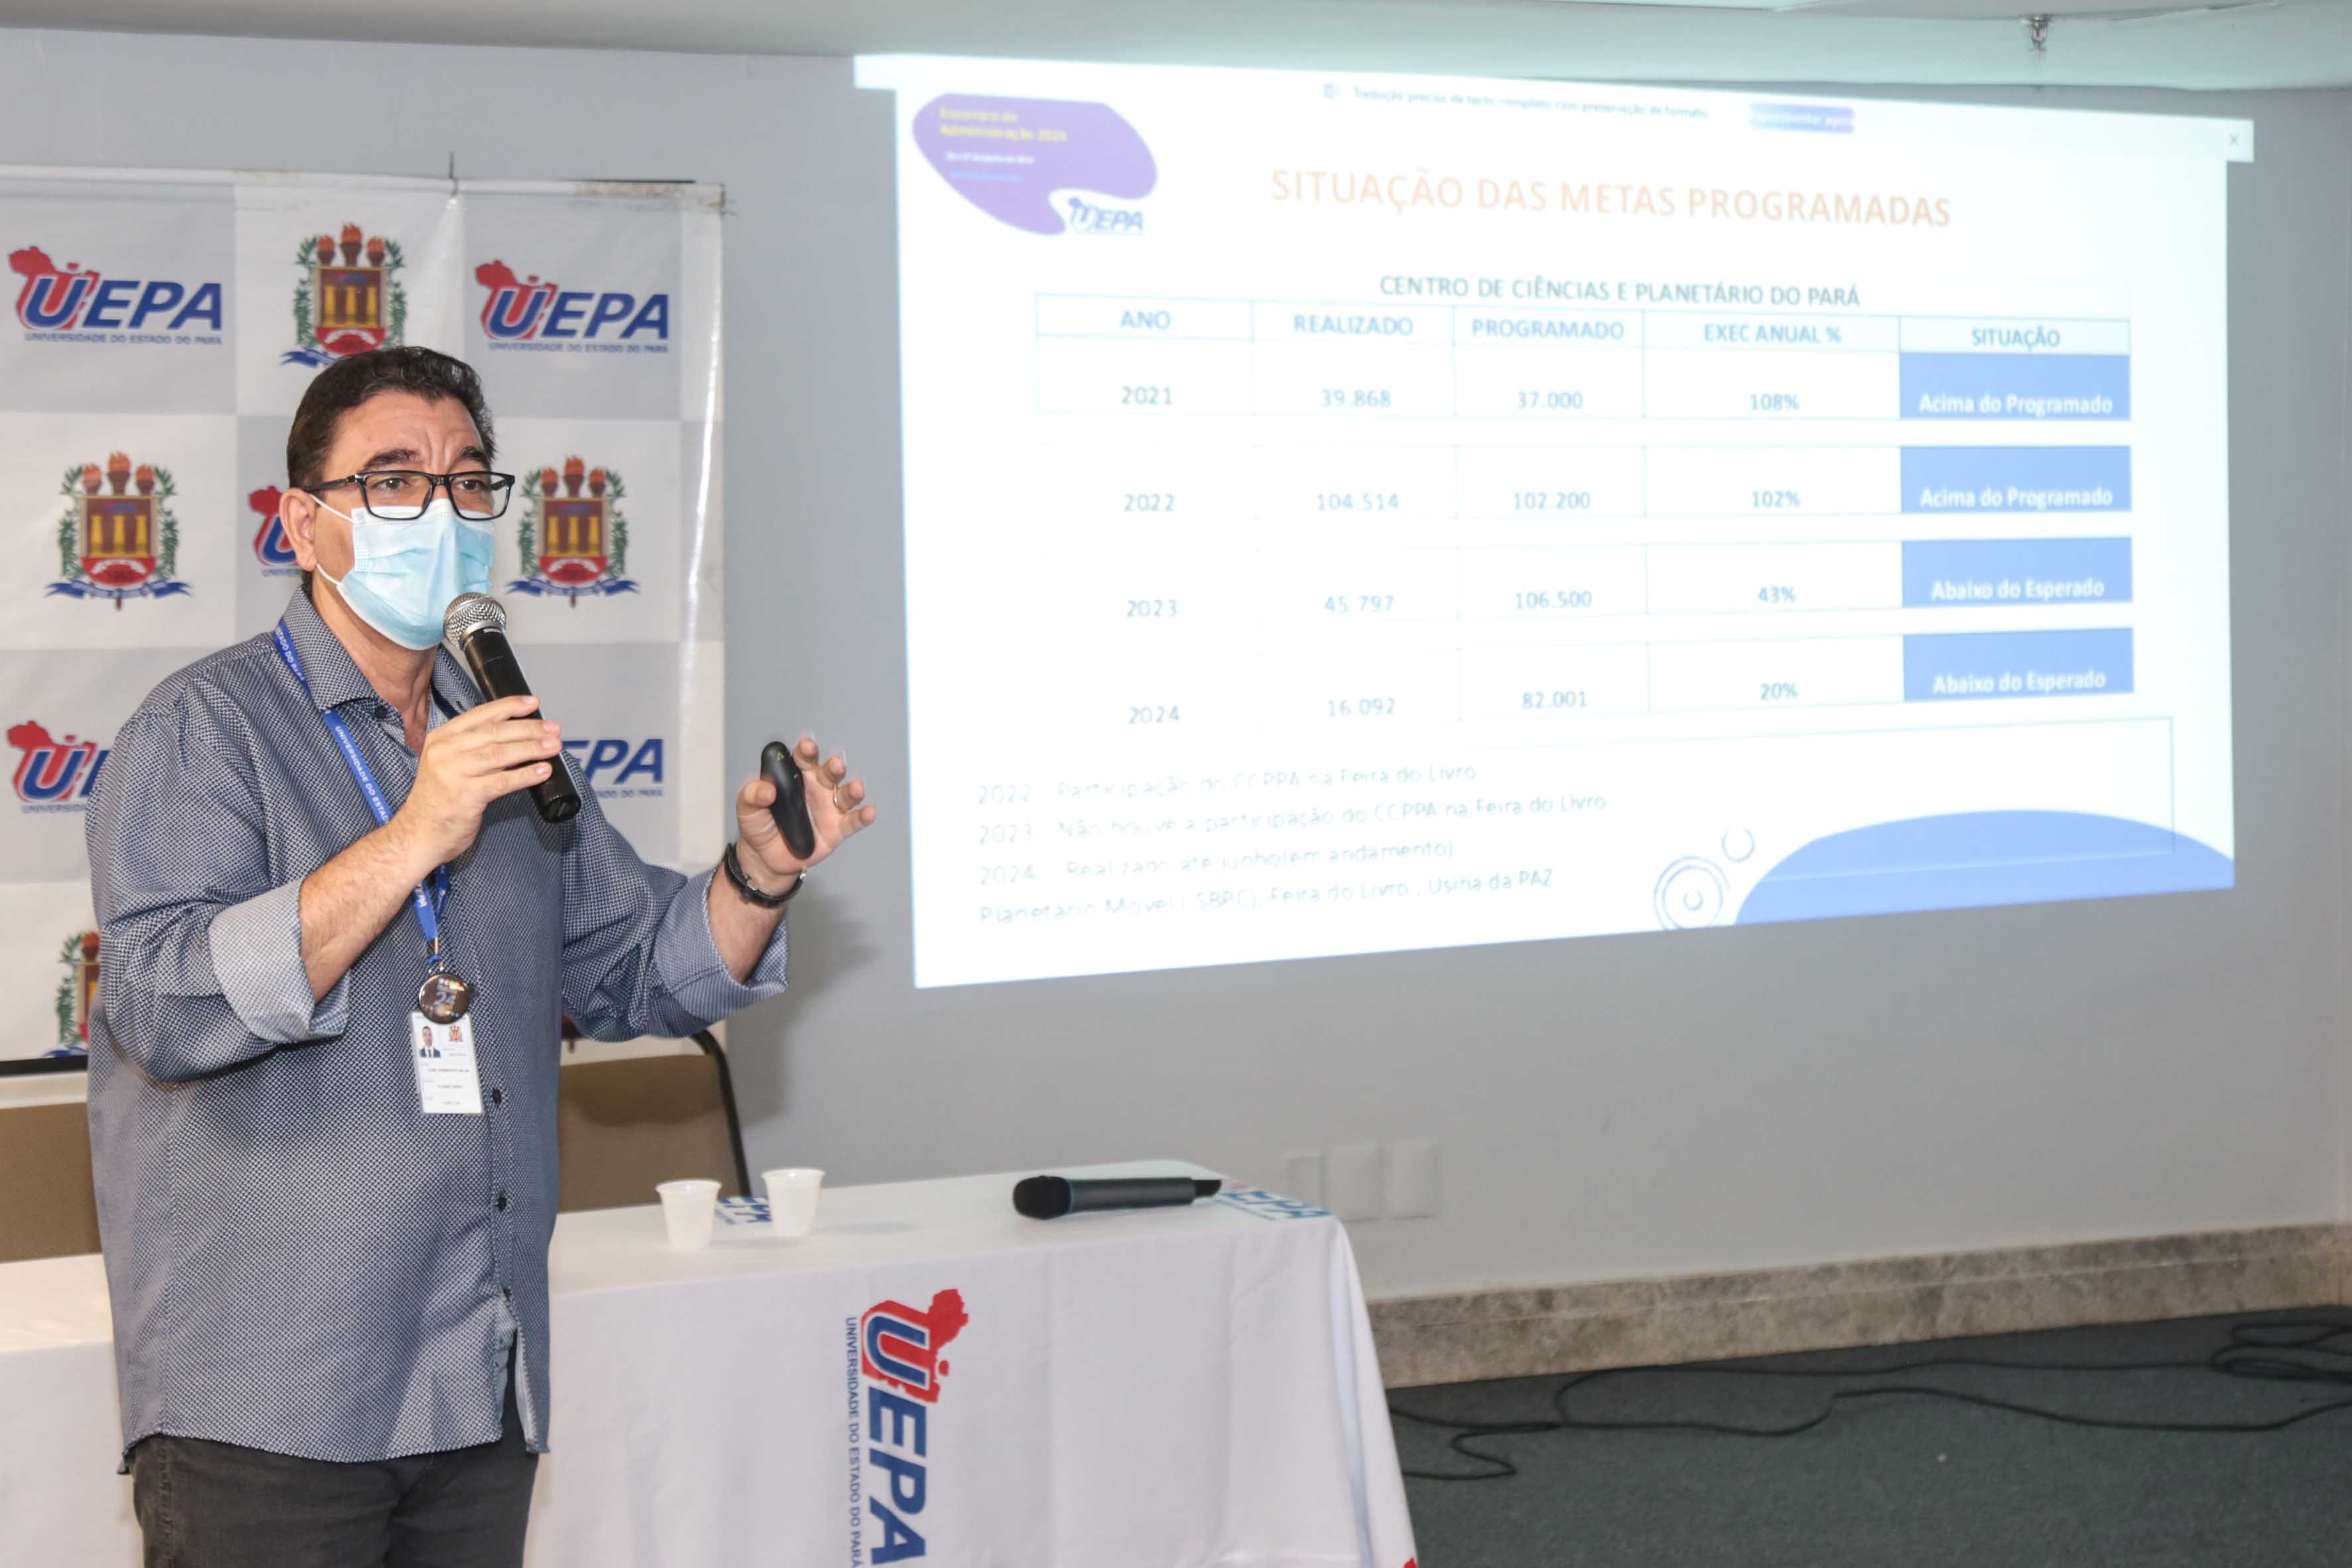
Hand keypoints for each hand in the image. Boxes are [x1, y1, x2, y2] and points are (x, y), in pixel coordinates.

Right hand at [390, 695, 560, 868]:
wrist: (418, 834)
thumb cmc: (440, 800)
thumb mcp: (450, 765)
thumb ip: (475, 749)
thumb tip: (518, 738)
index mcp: (441, 738)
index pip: (480, 715)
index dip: (509, 707)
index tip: (533, 703)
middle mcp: (444, 751)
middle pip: (494, 733)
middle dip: (528, 728)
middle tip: (553, 728)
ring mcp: (452, 773)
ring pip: (500, 754)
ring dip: (532, 748)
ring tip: (554, 746)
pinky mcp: (464, 796)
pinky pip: (502, 782)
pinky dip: (526, 775)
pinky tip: (544, 771)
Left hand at [736, 733, 875, 887]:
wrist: (765, 858)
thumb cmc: (758, 827)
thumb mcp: (746, 808)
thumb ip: (752, 794)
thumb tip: (766, 789)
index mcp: (797, 778)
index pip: (804, 760)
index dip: (807, 752)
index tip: (807, 747)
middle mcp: (818, 789)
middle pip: (830, 774)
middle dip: (834, 767)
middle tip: (834, 765)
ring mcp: (829, 809)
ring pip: (846, 795)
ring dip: (853, 789)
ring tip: (855, 787)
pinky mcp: (837, 830)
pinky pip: (853, 821)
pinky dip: (863, 816)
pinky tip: (869, 812)